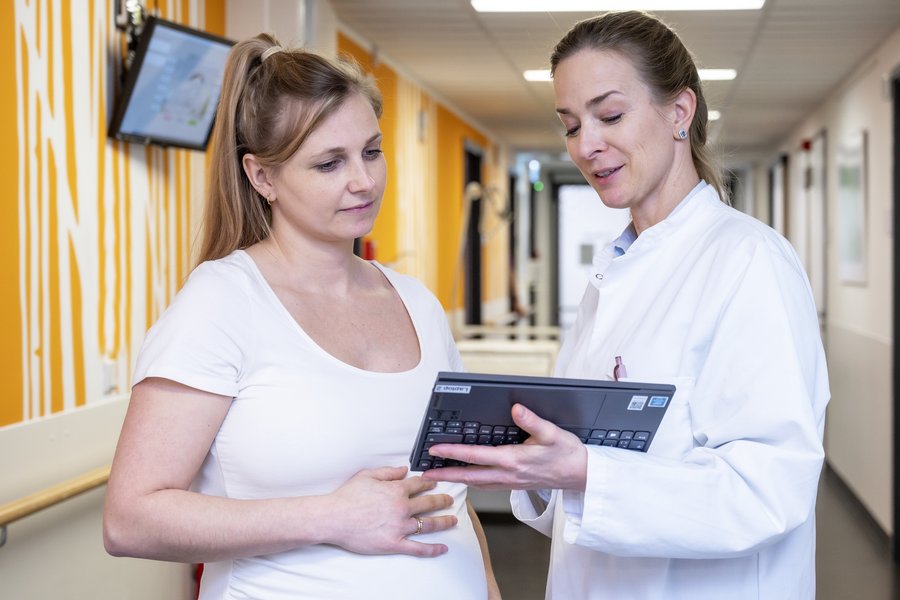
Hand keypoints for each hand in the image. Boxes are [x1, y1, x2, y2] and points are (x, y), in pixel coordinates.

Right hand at [327, 466, 457, 556]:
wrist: (333, 517)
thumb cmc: (347, 496)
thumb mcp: (367, 475)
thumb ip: (388, 472)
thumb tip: (404, 469)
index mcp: (396, 490)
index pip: (418, 484)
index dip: (429, 483)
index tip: (436, 483)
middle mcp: (402, 508)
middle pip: (429, 503)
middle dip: (442, 501)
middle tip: (450, 499)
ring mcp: (399, 527)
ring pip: (428, 524)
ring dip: (444, 522)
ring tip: (453, 520)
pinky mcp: (394, 544)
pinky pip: (418, 548)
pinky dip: (432, 549)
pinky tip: (443, 548)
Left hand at [423, 403, 587, 490]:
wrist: (582, 474)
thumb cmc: (568, 454)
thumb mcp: (552, 433)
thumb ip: (532, 421)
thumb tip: (515, 409)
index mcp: (514, 460)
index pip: (476, 456)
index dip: (453, 453)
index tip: (435, 450)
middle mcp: (509, 474)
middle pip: (470, 476)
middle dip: (446, 473)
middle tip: (425, 472)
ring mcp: (511, 481)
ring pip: (477, 483)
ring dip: (457, 478)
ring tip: (439, 474)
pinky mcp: (515, 484)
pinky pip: (487, 484)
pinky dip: (472, 481)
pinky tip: (468, 476)